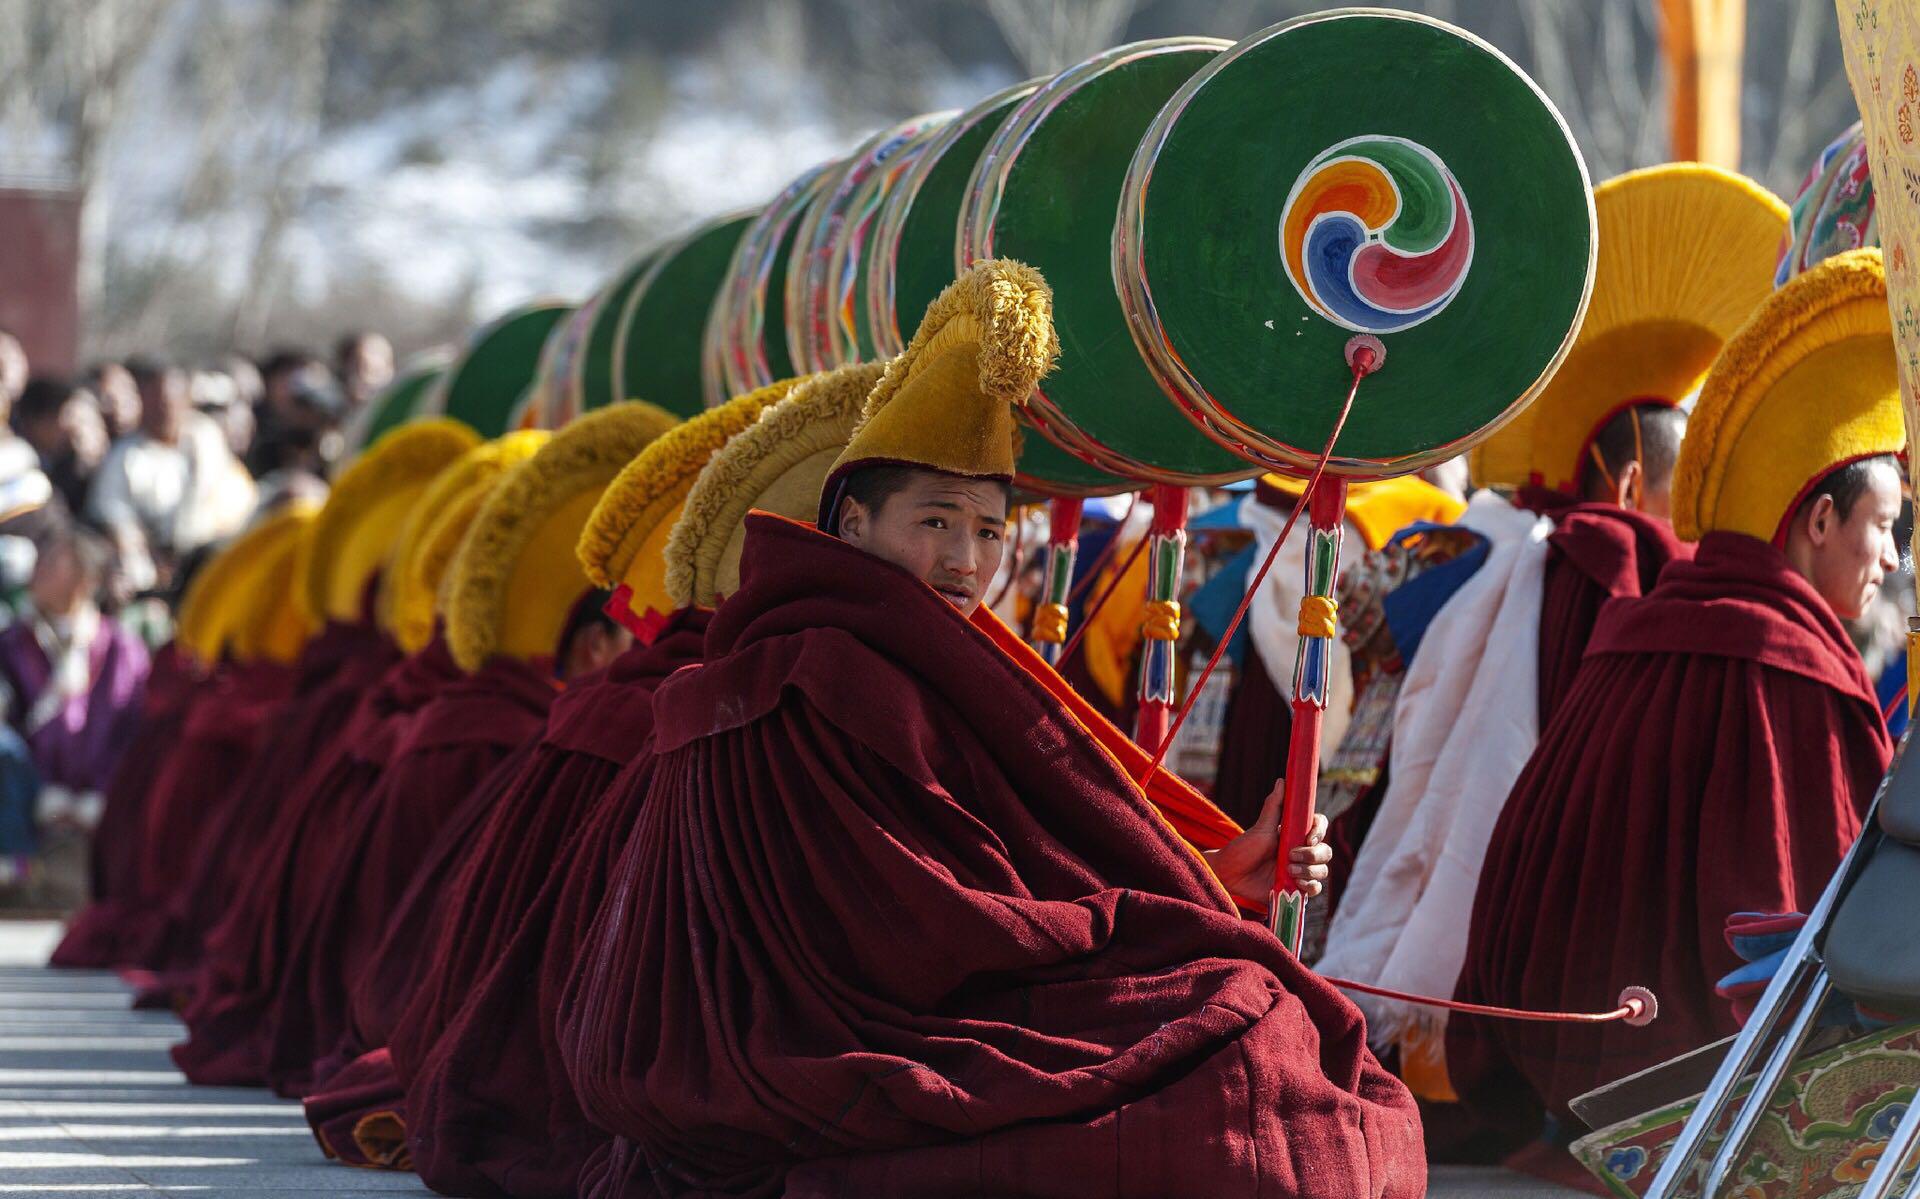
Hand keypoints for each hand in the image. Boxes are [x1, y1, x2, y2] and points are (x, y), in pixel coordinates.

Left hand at [1202, 777, 1331, 902]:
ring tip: (1288, 871)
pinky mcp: (1296, 890)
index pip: (1319, 827)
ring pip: (1322, 871)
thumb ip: (1274, 806)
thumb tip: (1283, 780)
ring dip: (1309, 871)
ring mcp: (1300, 871)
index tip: (1308, 838)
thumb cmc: (1243, 849)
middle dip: (1313, 855)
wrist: (1229, 875)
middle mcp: (1301, 852)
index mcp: (1295, 835)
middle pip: (1326, 851)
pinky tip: (1295, 883)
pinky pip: (1314, 889)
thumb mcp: (1261, 827)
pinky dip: (1309, 886)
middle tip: (1290, 856)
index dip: (1319, 831)